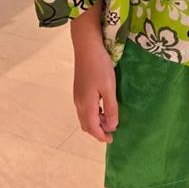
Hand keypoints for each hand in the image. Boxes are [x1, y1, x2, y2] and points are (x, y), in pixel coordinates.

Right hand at [71, 7, 118, 143]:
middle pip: (86, 124)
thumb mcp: (109, 88)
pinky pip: (85, 108)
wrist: (87, 47)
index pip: (92, 128)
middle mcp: (79, 103)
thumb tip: (111, 126)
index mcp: (86, 105)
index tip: (111, 139)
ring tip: (109, 119)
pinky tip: (102, 106)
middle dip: (97, 131)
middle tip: (111, 131)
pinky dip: (93, 113)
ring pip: (85, 116)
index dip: (101, 136)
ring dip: (95, 122)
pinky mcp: (79, 88)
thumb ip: (110, 108)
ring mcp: (77, 95)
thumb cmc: (100, 67)